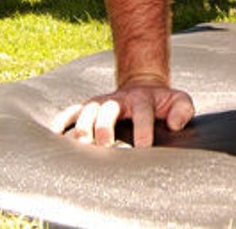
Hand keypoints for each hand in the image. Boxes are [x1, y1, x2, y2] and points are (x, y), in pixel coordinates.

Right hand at [52, 79, 194, 147]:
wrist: (143, 86)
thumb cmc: (163, 102)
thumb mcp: (180, 101)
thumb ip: (183, 110)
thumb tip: (174, 124)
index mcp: (143, 99)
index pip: (142, 113)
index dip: (142, 129)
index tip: (143, 147)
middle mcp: (118, 99)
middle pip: (108, 109)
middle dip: (104, 127)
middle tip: (104, 146)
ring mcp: (101, 102)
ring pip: (87, 110)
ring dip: (82, 127)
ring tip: (80, 146)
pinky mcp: (88, 107)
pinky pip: (70, 111)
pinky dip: (60, 121)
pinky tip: (52, 134)